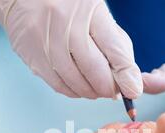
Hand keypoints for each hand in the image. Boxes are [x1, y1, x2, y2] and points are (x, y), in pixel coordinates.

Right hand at [0, 0, 142, 98]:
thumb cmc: (67, 5)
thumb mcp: (96, 12)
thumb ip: (116, 42)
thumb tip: (130, 81)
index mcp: (89, 8)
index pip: (114, 48)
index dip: (126, 74)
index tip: (133, 91)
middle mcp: (66, 24)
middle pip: (94, 70)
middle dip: (108, 88)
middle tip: (113, 91)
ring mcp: (46, 41)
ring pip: (75, 82)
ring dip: (91, 92)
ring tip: (96, 88)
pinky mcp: (31, 55)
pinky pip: (57, 84)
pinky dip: (73, 91)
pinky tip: (78, 86)